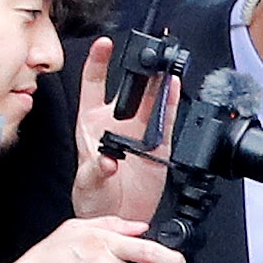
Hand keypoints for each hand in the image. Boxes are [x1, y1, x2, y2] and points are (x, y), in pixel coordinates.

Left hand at [68, 41, 168, 231]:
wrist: (118, 217)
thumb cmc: (94, 198)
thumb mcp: (87, 182)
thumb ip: (97, 169)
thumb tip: (107, 160)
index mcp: (90, 123)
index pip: (93, 85)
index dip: (98, 62)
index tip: (105, 45)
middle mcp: (116, 124)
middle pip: (128, 89)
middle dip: (137, 70)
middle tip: (146, 56)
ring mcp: (139, 135)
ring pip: (150, 102)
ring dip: (158, 86)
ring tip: (165, 68)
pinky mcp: (159, 149)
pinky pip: (168, 123)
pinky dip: (172, 107)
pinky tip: (176, 90)